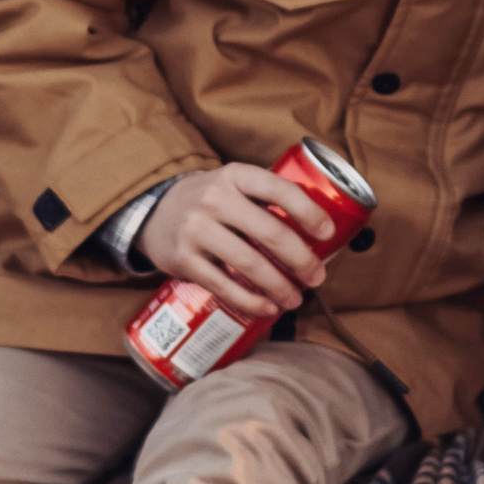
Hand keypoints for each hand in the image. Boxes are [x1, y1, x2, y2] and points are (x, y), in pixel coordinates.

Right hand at [139, 164, 339, 317]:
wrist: (155, 212)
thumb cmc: (211, 201)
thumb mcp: (234, 185)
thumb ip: (266, 200)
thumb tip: (319, 232)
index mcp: (235, 175)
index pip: (279, 189)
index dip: (309, 212)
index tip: (328, 233)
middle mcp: (215, 199)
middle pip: (270, 232)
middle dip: (302, 259)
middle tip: (317, 277)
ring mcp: (196, 229)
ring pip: (249, 263)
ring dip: (280, 286)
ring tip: (296, 299)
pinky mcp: (184, 259)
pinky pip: (224, 286)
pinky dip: (251, 300)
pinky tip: (268, 307)